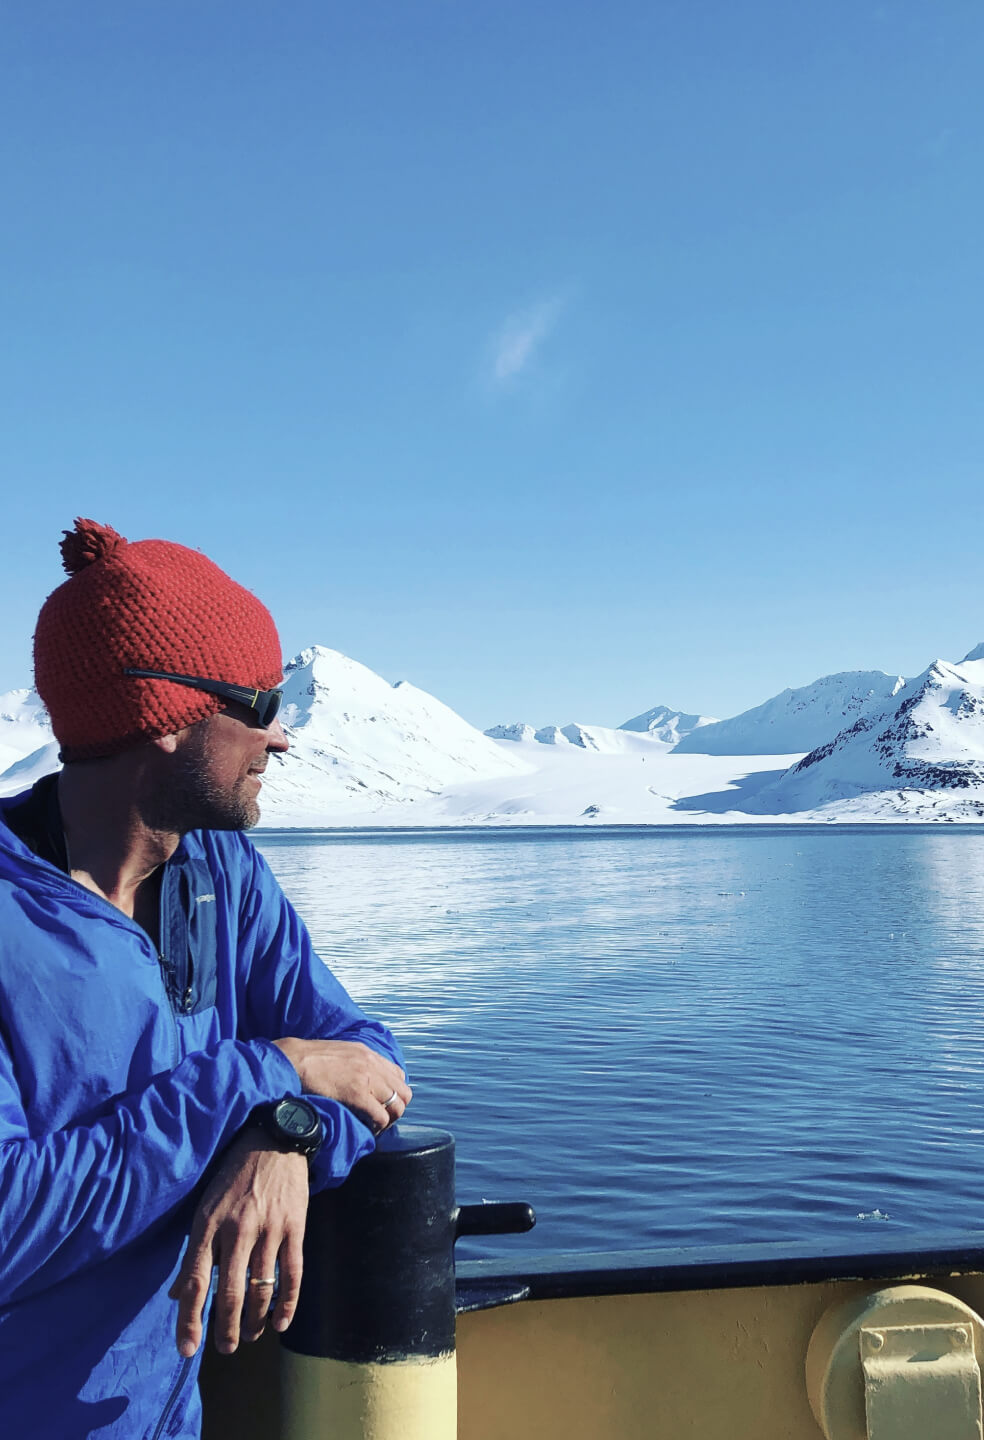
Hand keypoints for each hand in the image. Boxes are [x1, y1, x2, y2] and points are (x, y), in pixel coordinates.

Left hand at [168, 1128, 307, 1357]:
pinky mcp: (295, 1227)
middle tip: (225, 1348)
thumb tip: (177, 1294)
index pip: (194, 1281)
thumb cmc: (234, 1175)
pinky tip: (281, 1322)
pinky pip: (292, 1273)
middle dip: (225, 1328)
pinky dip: (288, 1303)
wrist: (274, 1140)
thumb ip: (194, 1251)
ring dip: (255, 1320)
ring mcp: (269, 1229)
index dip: (190, 1320)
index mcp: (208, 1224)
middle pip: (229, 1292)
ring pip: (261, 1288)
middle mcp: (237, 1230)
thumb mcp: (205, 1206)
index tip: (188, 1350)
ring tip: (250, 1335)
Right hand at [273, 1038, 411, 1131]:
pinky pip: (380, 1116)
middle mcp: (373, 1064)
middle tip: (382, 1119)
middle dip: (396, 1109)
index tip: (382, 1104)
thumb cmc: (310, 1059)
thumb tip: (359, 1077)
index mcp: (369, 1054)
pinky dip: (378, 1127)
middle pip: (404, 1092)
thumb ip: (355, 1062)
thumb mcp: (340, 1052)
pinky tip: (368, 1130)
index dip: (394, 1093)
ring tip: (375, 1127)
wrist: (294, 1060)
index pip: (398, 1075)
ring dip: (389, 1120)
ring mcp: (367, 1079)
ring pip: (397, 1106)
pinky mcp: (357, 1094)